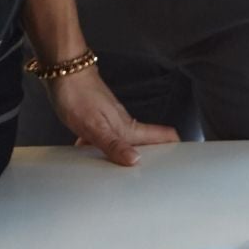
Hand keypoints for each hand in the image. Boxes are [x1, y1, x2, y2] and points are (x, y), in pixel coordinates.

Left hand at [48, 63, 178, 167]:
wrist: (64, 72)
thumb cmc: (79, 95)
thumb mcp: (95, 126)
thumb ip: (114, 145)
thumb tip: (136, 160)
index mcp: (128, 127)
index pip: (162, 135)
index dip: (176, 146)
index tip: (184, 161)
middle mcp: (122, 124)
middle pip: (146, 143)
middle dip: (152, 158)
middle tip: (155, 176)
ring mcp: (109, 121)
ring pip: (122, 143)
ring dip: (123, 157)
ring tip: (121, 175)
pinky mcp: (95, 119)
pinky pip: (103, 140)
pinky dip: (99, 150)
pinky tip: (86, 156)